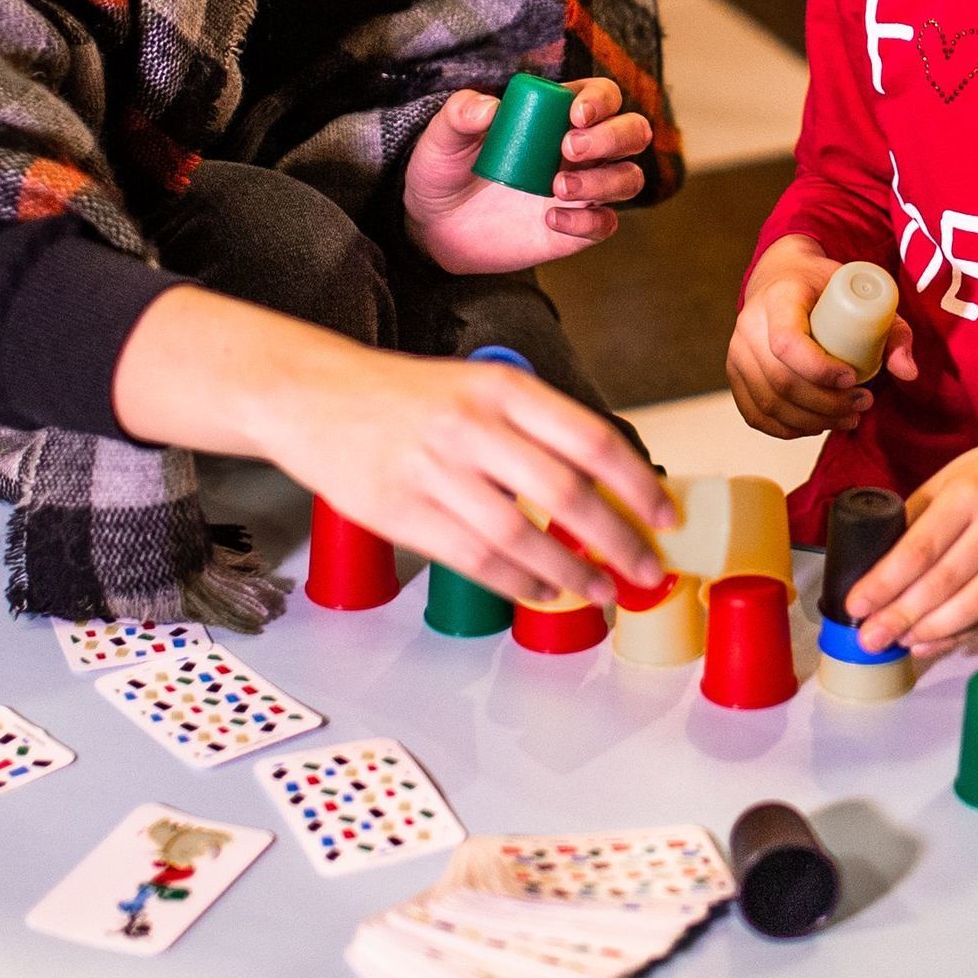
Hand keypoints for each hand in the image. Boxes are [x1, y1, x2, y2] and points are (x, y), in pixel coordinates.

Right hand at [225, 315, 672, 606]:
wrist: (312, 396)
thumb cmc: (407, 397)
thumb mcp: (478, 387)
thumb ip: (535, 429)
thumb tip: (609, 484)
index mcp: (501, 387)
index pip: (590, 438)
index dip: (637, 484)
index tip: (665, 516)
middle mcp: (470, 424)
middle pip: (565, 492)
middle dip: (617, 540)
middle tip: (646, 570)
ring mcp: (432, 469)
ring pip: (520, 534)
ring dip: (570, 571)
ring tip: (600, 590)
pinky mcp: (399, 510)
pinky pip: (473, 558)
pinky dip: (517, 581)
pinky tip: (542, 589)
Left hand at [402, 75, 654, 275]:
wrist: (435, 226)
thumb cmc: (445, 169)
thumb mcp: (442, 137)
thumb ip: (460, 114)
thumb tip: (490, 108)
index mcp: (557, 114)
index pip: (603, 95)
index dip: (600, 101)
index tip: (574, 115)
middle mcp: (581, 149)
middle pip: (633, 132)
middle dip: (613, 137)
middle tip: (568, 150)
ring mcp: (584, 189)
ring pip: (629, 177)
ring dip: (606, 180)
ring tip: (557, 189)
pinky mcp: (576, 228)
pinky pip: (605, 224)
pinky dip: (588, 221)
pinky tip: (551, 220)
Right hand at [725, 233, 913, 437]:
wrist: (782, 279)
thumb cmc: (825, 288)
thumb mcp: (862, 296)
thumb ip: (893, 332)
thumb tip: (908, 373)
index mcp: (779, 298)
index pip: (788, 343)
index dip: (820, 370)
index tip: (852, 377)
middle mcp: (750, 325)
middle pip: (782, 381)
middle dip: (827, 404)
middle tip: (862, 404)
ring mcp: (737, 351)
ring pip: (771, 403)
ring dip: (813, 421)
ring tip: (848, 417)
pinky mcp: (735, 374)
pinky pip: (756, 414)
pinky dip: (788, 429)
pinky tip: (817, 425)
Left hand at [844, 427, 977, 654]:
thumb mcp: (955, 475)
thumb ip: (919, 513)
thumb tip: (878, 559)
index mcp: (970, 493)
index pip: (920, 547)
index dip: (885, 582)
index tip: (857, 604)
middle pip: (943, 582)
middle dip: (900, 615)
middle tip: (869, 638)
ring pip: (972, 604)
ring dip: (930, 630)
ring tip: (898, 643)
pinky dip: (961, 631)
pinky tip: (932, 640)